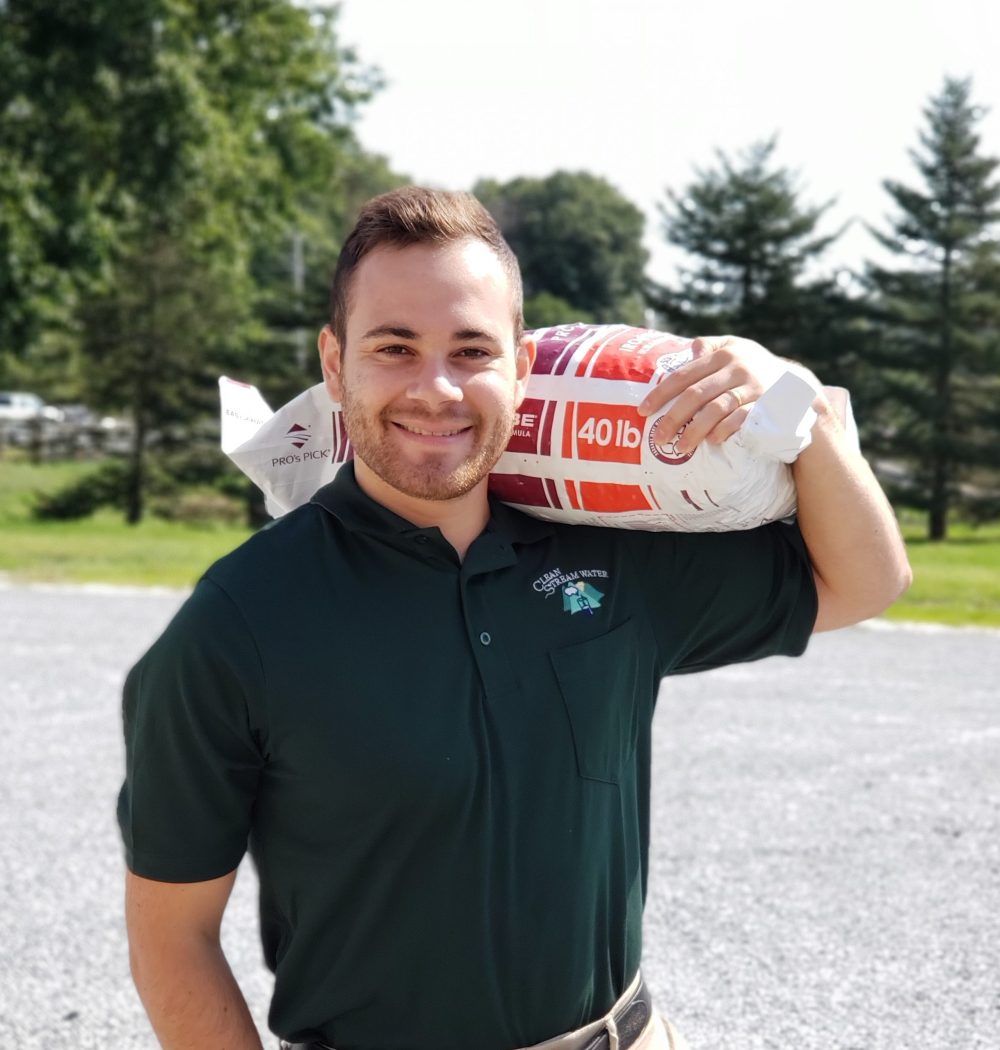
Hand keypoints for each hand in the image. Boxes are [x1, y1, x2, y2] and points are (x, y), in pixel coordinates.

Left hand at [637, 335, 771, 455]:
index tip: (643, 411)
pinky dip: (724, 430)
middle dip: (673, 417)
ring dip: (695, 430)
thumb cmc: (756, 368)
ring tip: (680, 447)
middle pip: (696, 394)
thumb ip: (711, 346)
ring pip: (716, 409)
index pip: (684, 375)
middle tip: (658, 437)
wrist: (797, 387)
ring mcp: (753, 388)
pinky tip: (711, 441)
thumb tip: (690, 349)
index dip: (661, 394)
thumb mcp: (737, 348)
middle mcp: (737, 369)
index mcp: (724, 354)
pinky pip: (740, 420)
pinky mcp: (766, 406)